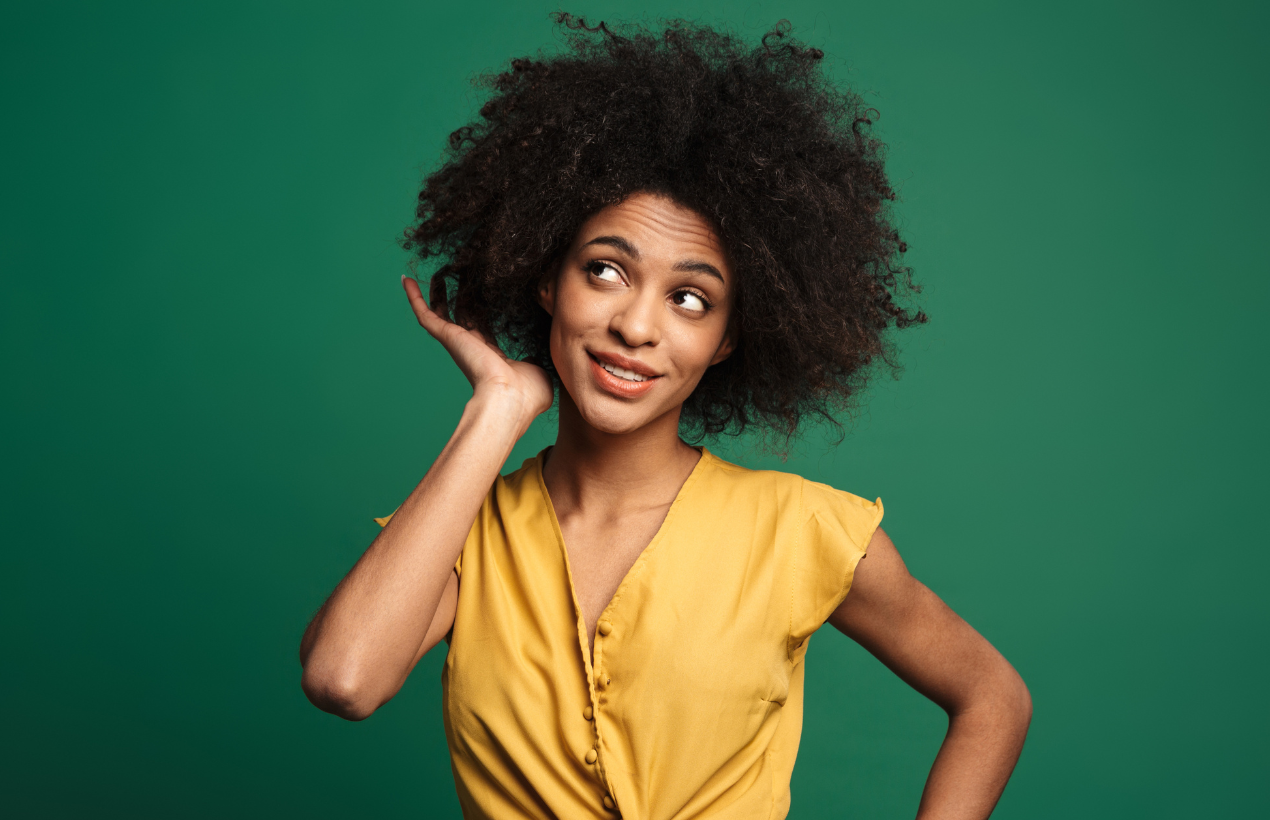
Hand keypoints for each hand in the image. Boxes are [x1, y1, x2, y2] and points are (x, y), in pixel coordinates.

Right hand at [401, 275, 553, 423]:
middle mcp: (472, 350)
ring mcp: (458, 343)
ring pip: (442, 314)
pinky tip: (408, 280)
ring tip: (438, 273)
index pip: (483, 333)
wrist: (510, 398)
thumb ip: (535, 360)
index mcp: (493, 359)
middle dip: (461, 299)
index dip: (482, 318)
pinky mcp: (448, 337)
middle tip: (460, 278)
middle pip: (462, 319)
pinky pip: (426, 315)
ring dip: (438, 293)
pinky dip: (415, 298)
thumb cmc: (526, 394)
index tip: (483, 303)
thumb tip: (534, 357)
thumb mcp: (538, 372)